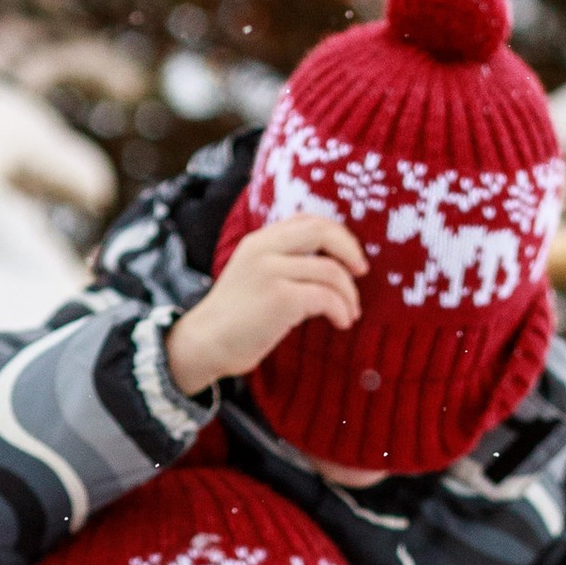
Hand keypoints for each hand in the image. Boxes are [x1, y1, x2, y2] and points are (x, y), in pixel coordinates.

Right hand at [166, 216, 363, 395]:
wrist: (203, 344)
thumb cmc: (232, 321)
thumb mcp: (253, 277)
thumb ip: (280, 264)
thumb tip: (325, 268)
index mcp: (259, 241)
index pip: (306, 220)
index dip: (336, 233)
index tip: (349, 257)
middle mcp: (265, 249)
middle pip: (322, 231)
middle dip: (351, 250)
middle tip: (362, 272)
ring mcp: (272, 271)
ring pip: (331, 270)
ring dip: (349, 293)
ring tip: (350, 313)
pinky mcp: (280, 298)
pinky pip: (326, 296)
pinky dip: (341, 310)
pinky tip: (342, 323)